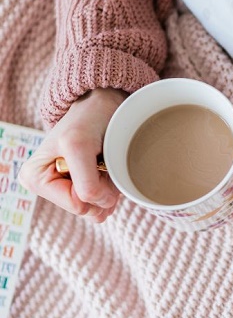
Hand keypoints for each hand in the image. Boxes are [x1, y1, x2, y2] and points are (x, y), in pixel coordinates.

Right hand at [19, 88, 125, 222]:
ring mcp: (66, 191)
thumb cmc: (89, 119)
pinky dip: (113, 190)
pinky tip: (105, 170)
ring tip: (102, 163)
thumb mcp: (78, 145)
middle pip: (89, 210)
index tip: (95, 160)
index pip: (78, 205)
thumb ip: (85, 183)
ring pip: (100, 210)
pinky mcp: (82, 193)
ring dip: (110, 189)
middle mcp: (46, 188)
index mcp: (34, 178)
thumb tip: (100, 210)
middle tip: (101, 161)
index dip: (97, 187)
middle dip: (103, 189)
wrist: (103, 107)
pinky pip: (105, 206)